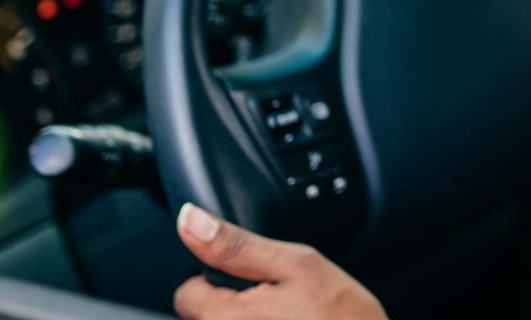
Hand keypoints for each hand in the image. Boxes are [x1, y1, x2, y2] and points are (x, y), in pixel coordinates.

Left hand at [173, 202, 386, 319]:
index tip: (255, 280)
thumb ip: (236, 244)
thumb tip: (190, 220)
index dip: (221, 276)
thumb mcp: (296, 264)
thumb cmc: (343, 319)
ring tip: (292, 319)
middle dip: (237, 303)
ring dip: (254, 319)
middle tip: (282, 302)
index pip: (187, 290)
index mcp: (221, 317)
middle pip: (205, 315)